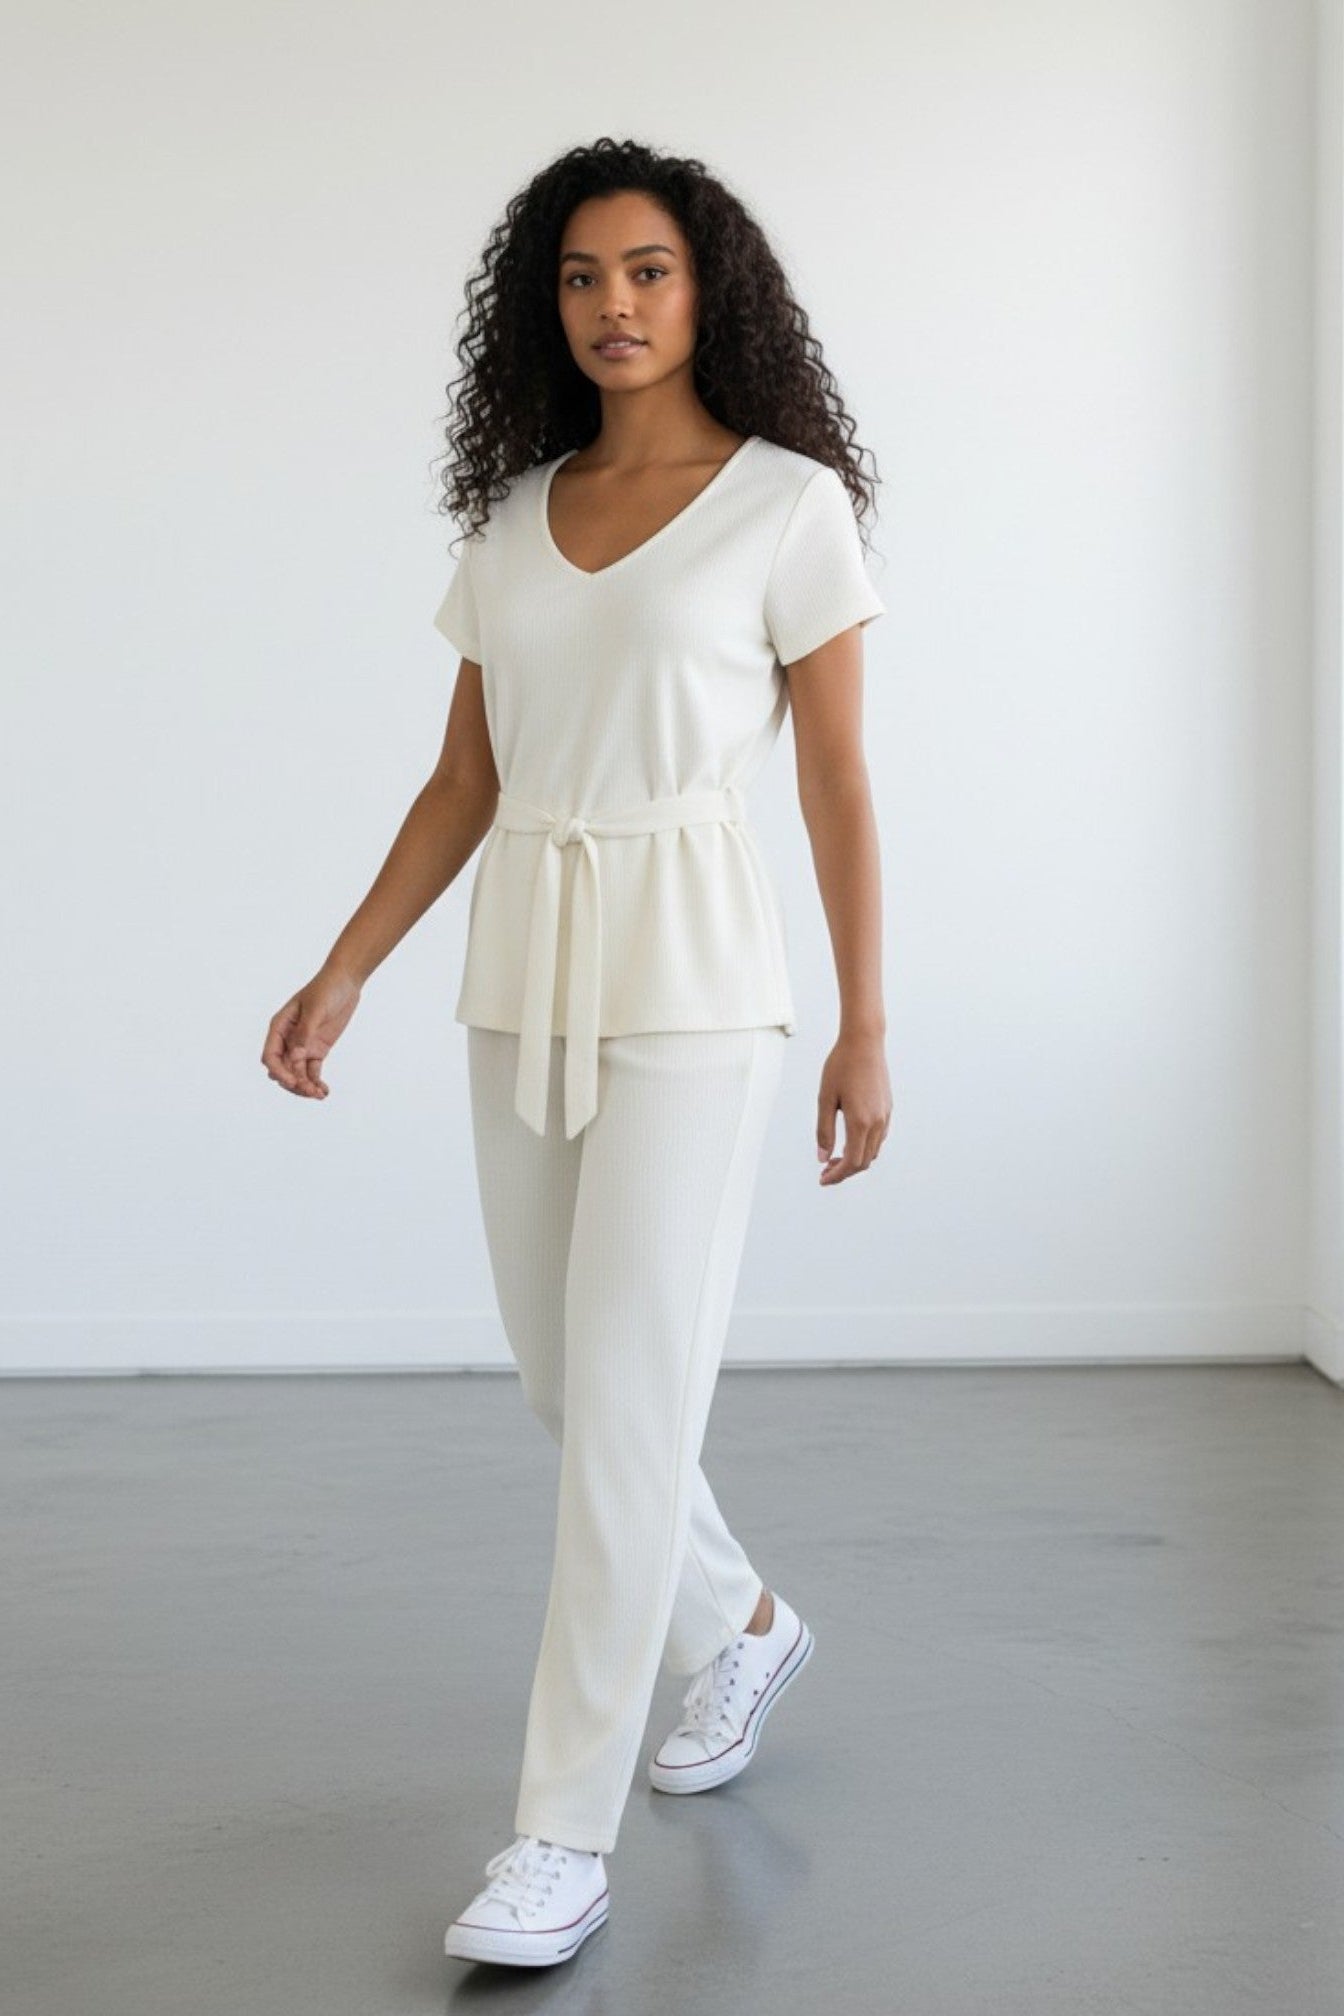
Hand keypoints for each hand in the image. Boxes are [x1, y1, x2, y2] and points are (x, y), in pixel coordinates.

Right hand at [261, 965, 361, 1098]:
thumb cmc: (326, 989)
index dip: (279, 1072)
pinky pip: (312, 1071)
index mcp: (280, 1027)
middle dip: (293, 1083)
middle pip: (283, 1069)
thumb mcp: (316, 1008)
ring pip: (297, 1074)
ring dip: (305, 1087)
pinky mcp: (317, 1050)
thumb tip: (296, 1055)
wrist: (345, 982)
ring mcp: (302, 1046)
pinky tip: (324, 1092)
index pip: (271, 1056)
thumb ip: (305, 1032)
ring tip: (319, 1095)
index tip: (294, 1081)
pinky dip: (316, 1083)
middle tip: (311, 1092)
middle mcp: (288, 1039)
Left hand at [816, 1031, 890, 1183]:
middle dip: (845, 1171)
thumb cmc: (841, 1066)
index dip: (837, 1175)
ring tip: (835, 1157)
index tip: (823, 1179)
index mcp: (861, 1122)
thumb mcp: (825, 1099)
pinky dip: (865, 1146)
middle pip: (864, 1161)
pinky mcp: (888, 1107)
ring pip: (873, 1150)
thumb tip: (822, 1157)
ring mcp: (885, 1115)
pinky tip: (850, 1140)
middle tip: (825, 1170)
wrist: (864, 1041)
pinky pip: (879, 1137)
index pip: (852, 1162)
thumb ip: (824, 1131)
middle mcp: (878, 1122)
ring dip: (855, 1159)